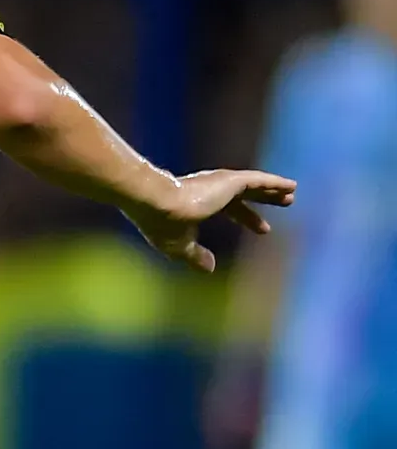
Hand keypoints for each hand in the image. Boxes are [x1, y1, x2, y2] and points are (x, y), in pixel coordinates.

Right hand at [127, 168, 293, 272]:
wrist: (156, 203)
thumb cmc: (162, 224)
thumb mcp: (179, 246)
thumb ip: (195, 256)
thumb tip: (210, 268)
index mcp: (201, 203)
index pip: (230, 209)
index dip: (247, 219)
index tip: (265, 229)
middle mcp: (212, 190)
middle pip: (246, 195)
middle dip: (265, 199)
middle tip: (286, 203)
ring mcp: (222, 184)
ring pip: (255, 185)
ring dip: (274, 190)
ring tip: (292, 193)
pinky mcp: (229, 181)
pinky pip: (259, 180)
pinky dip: (275, 182)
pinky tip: (291, 185)